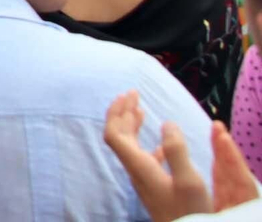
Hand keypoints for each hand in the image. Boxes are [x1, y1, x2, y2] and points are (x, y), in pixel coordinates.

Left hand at [104, 91, 259, 221]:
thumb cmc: (188, 212)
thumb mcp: (188, 181)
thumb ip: (176, 150)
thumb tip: (166, 123)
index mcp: (140, 166)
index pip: (114, 135)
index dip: (117, 112)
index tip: (128, 94)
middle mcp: (136, 171)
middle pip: (119, 137)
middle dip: (123, 113)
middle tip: (132, 93)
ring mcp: (144, 179)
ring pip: (131, 147)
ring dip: (132, 126)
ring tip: (140, 110)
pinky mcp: (153, 186)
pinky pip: (144, 158)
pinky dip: (148, 144)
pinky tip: (161, 143)